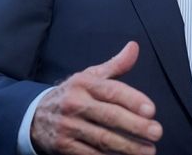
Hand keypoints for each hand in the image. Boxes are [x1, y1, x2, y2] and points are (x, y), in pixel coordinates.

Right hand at [31, 41, 162, 154]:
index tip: (152, 110)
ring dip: (128, 147)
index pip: (112, 91)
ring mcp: (68, 126)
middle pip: (110, 116)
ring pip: (103, 138)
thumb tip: (134, 47)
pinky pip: (91, 154)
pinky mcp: (64, 146)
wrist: (34, 114)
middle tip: (157, 132)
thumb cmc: (72, 93)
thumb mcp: (89, 75)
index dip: (133, 100)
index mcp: (84, 84)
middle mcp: (75, 104)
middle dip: (136, 126)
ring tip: (148, 150)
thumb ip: (115, 65)